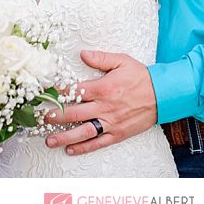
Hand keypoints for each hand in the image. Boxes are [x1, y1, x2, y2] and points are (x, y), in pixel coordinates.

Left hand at [43, 50, 157, 155]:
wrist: (164, 95)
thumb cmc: (142, 77)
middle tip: (40, 118)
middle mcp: (104, 107)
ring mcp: (110, 122)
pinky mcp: (117, 133)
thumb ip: (101, 58)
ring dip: (64, 136)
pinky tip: (70, 149)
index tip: (44, 93)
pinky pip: (97, 142)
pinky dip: (83, 148)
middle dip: (55, 116)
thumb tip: (83, 54)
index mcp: (103, 88)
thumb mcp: (122, 61)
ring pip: (83, 132)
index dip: (57, 92)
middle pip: (74, 113)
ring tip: (49, 140)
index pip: (74, 91)